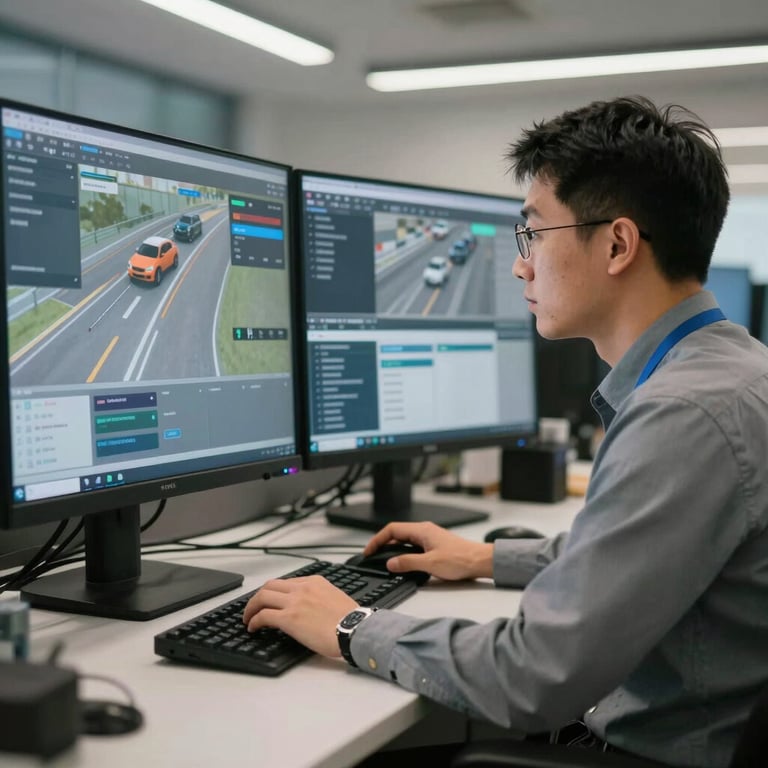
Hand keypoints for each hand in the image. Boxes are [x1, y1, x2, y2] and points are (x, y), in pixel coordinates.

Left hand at [242, 575, 358, 657]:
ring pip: (262, 597)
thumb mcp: (335, 597)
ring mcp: (294, 602)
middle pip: (270, 586)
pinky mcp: (289, 618)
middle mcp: (302, 588)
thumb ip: (319, 597)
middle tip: (254, 607)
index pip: (286, 582)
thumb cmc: (350, 620)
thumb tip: (310, 607)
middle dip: (258, 597)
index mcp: (314, 581)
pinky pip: (263, 616)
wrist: (355, 629)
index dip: (274, 593)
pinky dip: (254, 621)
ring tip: (248, 618)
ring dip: (251, 607)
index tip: (270, 601)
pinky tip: (253, 628)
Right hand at [364, 521, 493, 580]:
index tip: (369, 551)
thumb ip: (407, 563)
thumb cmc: (461, 559)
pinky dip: (405, 553)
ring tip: (386, 562)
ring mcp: (430, 538)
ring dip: (394, 550)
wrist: (480, 561)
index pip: (392, 530)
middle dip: (383, 545)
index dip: (377, 539)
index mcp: (422, 530)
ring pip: (406, 541)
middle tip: (374, 557)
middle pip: (397, 534)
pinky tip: (405, 564)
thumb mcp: (430, 564)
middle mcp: (425, 531)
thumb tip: (390, 563)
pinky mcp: (435, 546)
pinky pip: (414, 546)